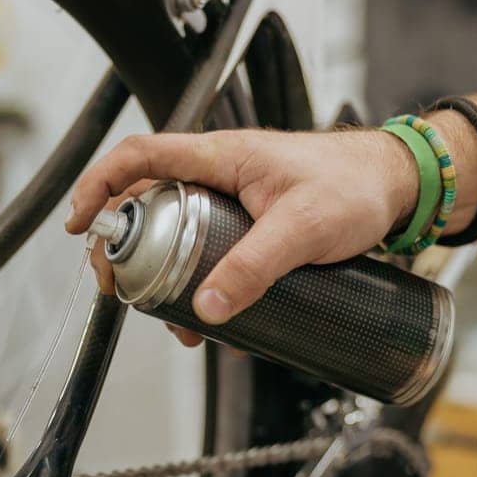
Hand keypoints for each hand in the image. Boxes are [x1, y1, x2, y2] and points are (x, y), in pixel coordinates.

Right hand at [66, 129, 419, 344]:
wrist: (397, 188)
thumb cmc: (355, 185)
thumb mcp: (303, 229)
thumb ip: (255, 267)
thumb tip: (207, 307)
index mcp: (221, 158)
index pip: (140, 157)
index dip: (99, 185)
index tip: (79, 222)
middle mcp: (219, 177)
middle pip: (148, 204)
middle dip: (125, 246)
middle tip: (117, 285)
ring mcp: (232, 203)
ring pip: (177, 236)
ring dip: (164, 275)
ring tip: (166, 315)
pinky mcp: (250, 230)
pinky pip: (209, 255)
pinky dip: (201, 286)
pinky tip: (212, 319)